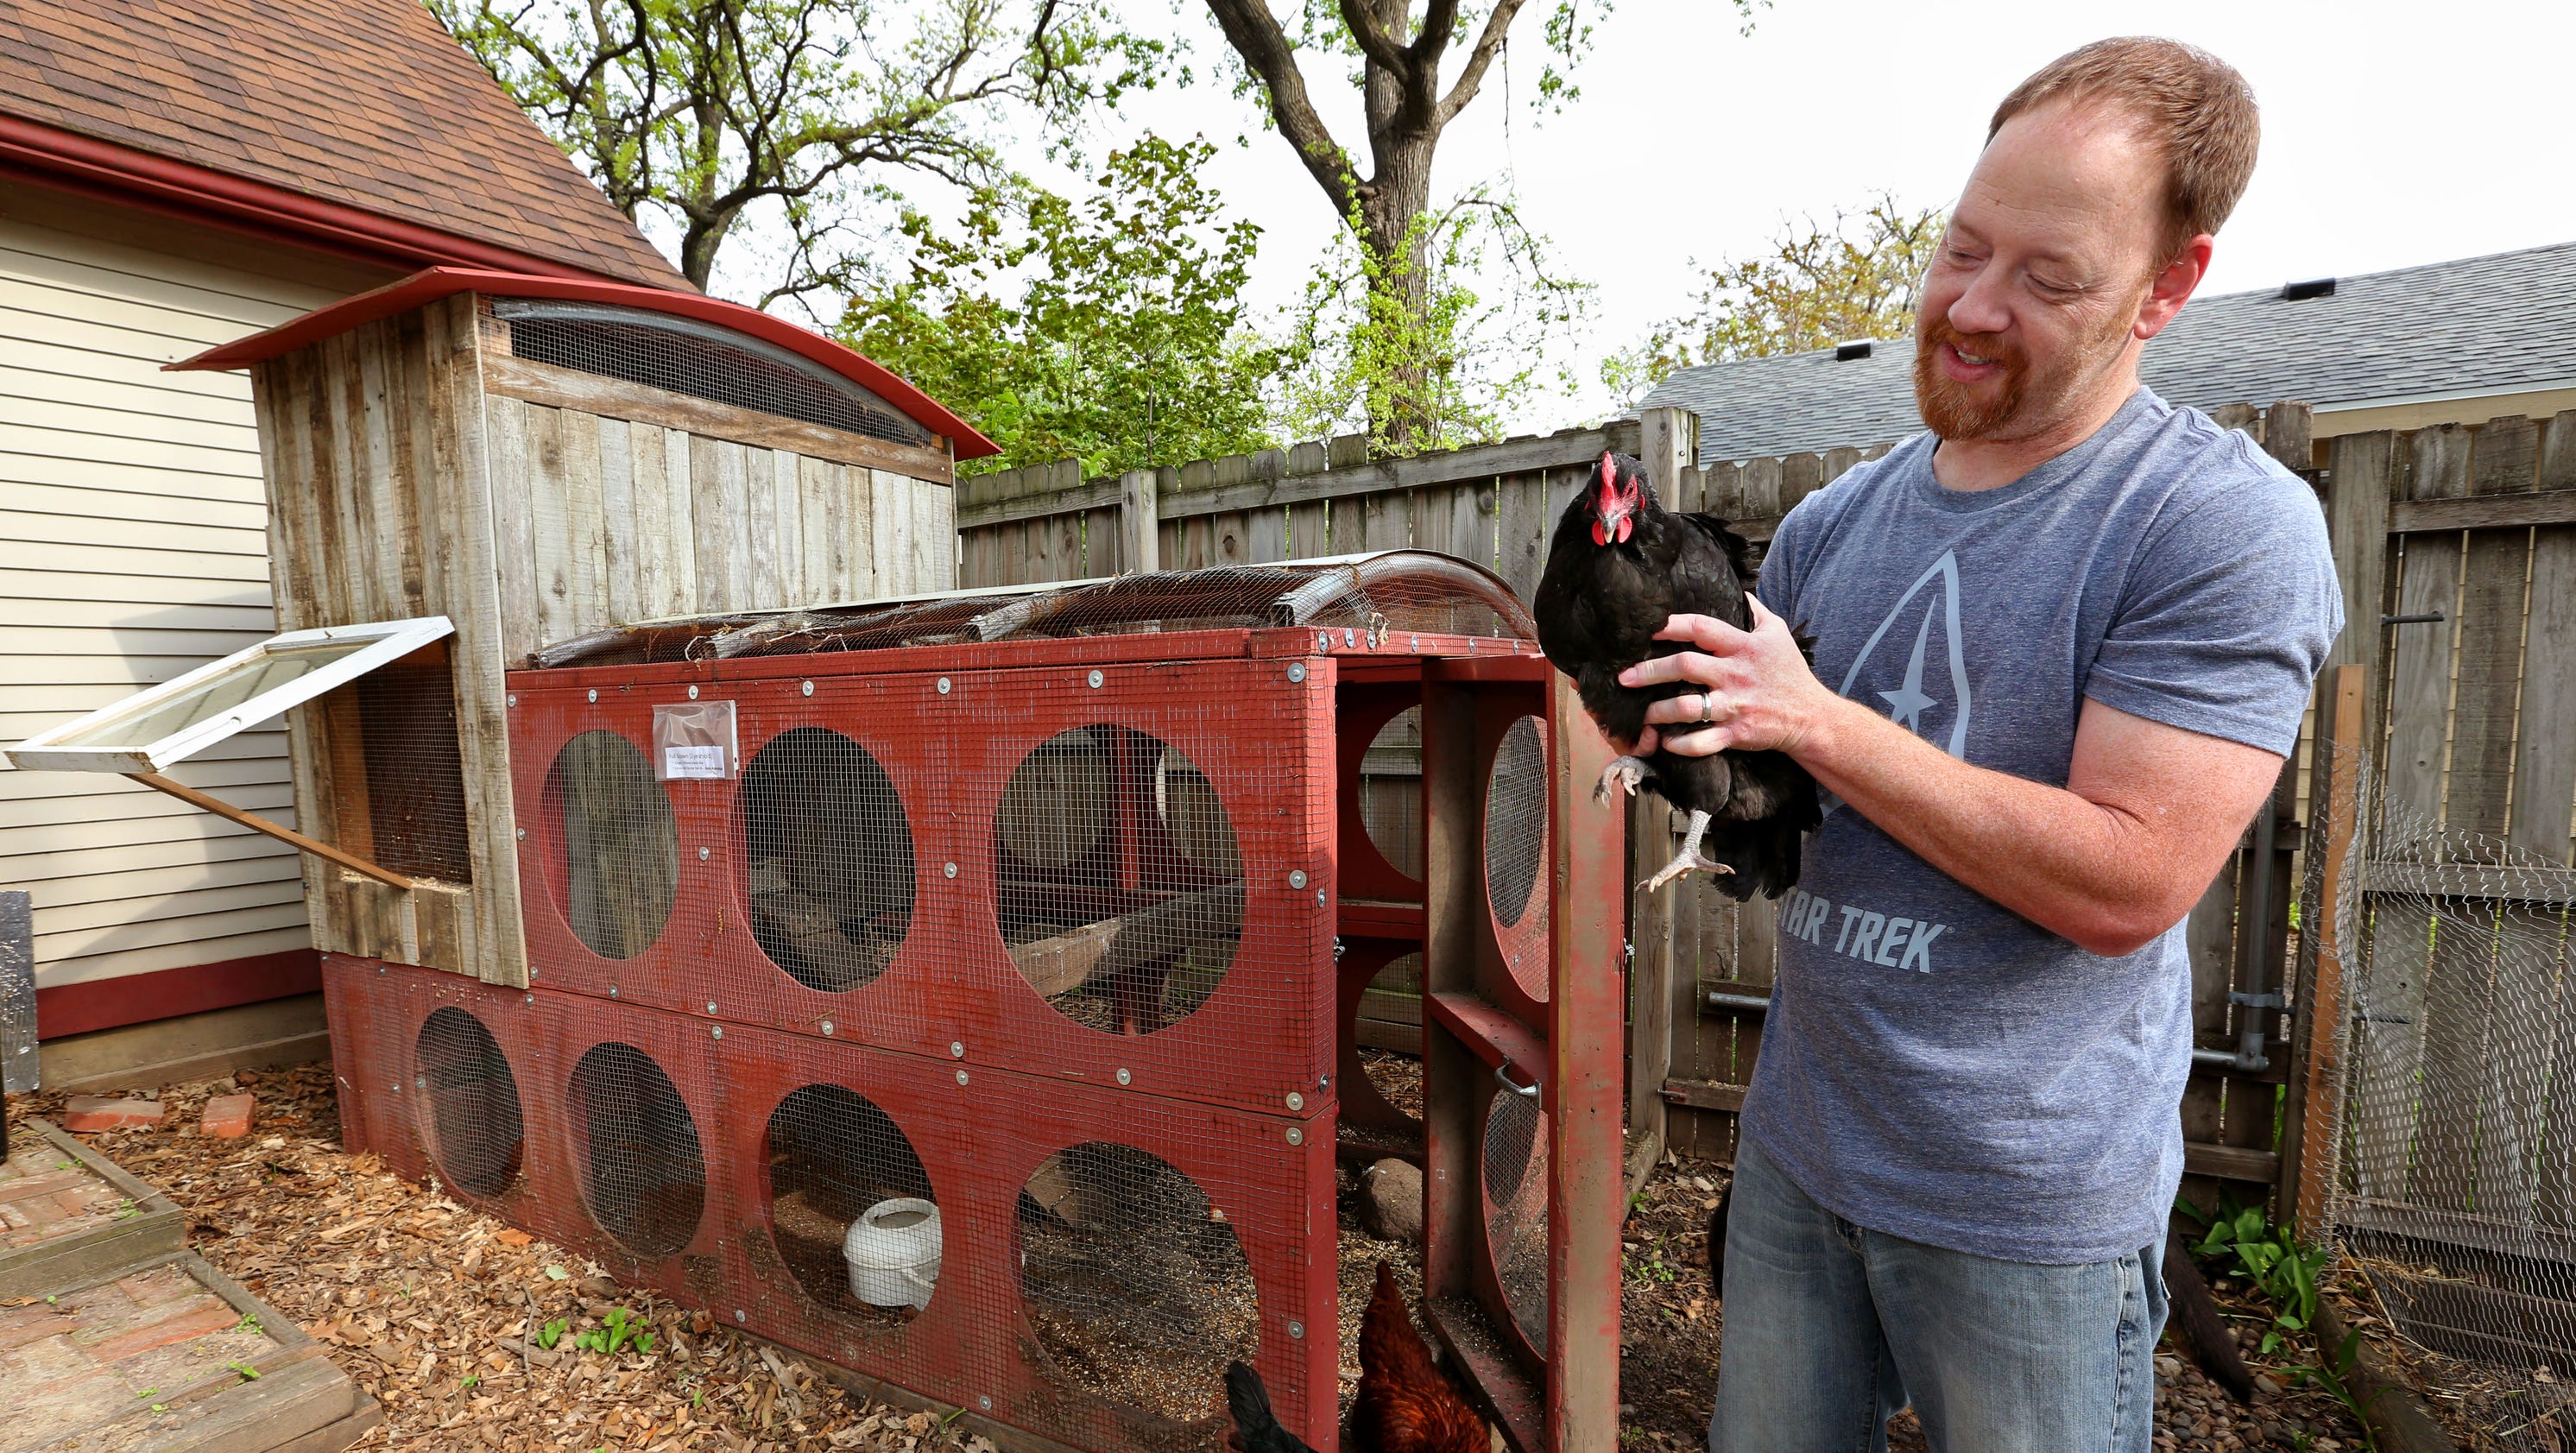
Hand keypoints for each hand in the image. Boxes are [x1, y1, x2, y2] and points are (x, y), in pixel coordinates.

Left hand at [1619, 596, 1835, 757]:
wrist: (1812, 716)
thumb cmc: (1790, 672)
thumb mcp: (1778, 632)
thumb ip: (1754, 610)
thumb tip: (1736, 589)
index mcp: (1743, 646)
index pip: (1701, 628)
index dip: (1670, 626)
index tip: (1646, 629)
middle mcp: (1735, 674)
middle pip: (1685, 665)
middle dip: (1650, 670)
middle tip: (1625, 677)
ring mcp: (1735, 705)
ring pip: (1688, 707)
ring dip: (1659, 711)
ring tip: (1641, 713)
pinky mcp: (1736, 733)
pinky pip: (1703, 742)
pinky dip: (1681, 744)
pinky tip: (1665, 741)